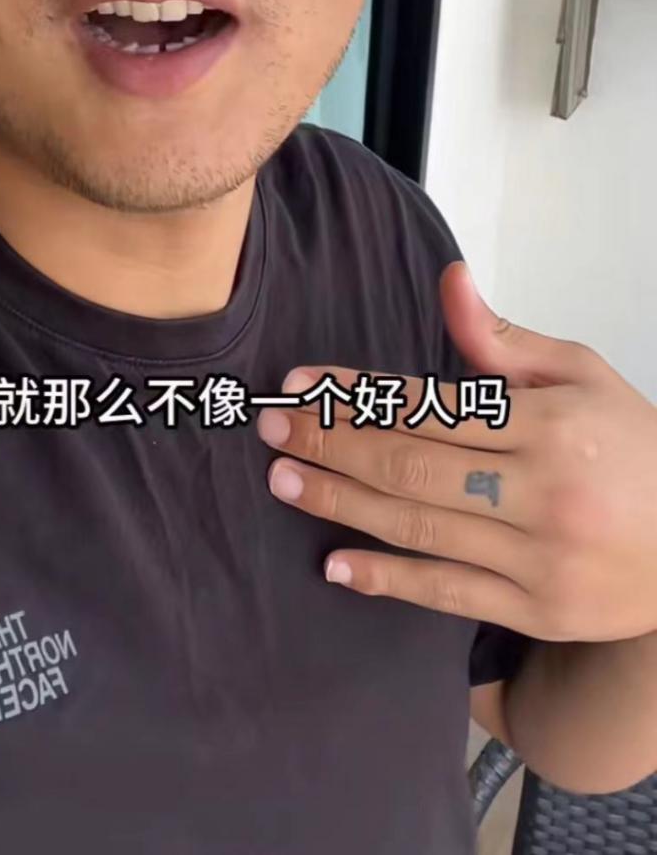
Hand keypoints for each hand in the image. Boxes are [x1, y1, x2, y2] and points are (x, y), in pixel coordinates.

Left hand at [256, 262, 656, 641]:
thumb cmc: (635, 450)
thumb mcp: (583, 375)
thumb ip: (504, 340)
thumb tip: (447, 280)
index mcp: (552, 425)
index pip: (431, 405)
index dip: (357, 395)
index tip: (301, 383)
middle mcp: (542, 493)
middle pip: (411, 465)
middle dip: (331, 443)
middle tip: (270, 429)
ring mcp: (538, 559)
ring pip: (418, 526)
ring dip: (342, 503)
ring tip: (284, 481)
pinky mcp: (535, 611)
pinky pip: (446, 593)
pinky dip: (386, 580)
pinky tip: (336, 565)